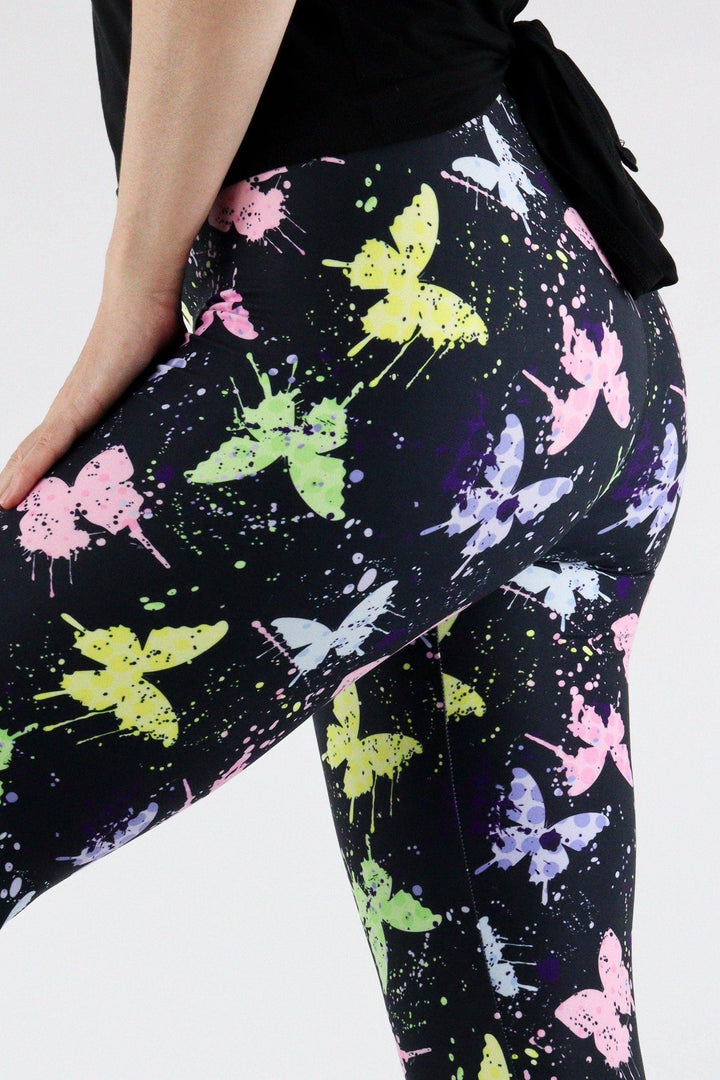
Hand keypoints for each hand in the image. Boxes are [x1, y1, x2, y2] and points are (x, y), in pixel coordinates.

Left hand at [0, 275, 185, 510]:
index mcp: (93, 400)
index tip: (35, 489)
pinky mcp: (78, 404)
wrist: (144, 295)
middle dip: (23, 477)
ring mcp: (72, 403)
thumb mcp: (166, 378)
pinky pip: (49, 445)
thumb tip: (196, 405)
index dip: (45, 463)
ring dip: (17, 481)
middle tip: (10, 507)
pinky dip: (29, 470)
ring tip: (4, 506)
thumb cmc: (156, 327)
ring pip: (36, 452)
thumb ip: (168, 395)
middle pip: (39, 449)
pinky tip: (11, 492)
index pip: (61, 439)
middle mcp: (74, 403)